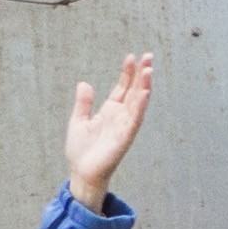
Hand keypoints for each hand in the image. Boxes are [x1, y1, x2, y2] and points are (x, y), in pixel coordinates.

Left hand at [66, 51, 157, 206]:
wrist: (82, 172)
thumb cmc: (81, 150)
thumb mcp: (78, 121)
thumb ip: (83, 103)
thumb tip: (84, 83)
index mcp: (110, 111)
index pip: (123, 88)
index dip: (127, 73)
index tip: (131, 57)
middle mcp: (121, 116)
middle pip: (134, 91)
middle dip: (141, 74)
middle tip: (148, 56)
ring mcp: (125, 125)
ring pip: (138, 102)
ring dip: (144, 86)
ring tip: (149, 70)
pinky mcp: (125, 137)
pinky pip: (135, 119)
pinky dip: (140, 106)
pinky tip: (145, 93)